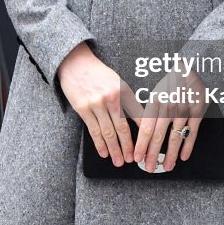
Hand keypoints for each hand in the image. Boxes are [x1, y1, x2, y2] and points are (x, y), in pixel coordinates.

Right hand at [57, 43, 142, 166]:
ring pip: (108, 132)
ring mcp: (97, 104)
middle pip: (122, 128)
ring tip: (119, 161)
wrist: (76, 63)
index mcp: (124, 90)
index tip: (147, 146)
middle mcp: (112, 97)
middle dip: (128, 146)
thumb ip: (126, 99)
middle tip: (132, 160)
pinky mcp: (83, 108)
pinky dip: (99, 143)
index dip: (143, 133)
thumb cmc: (98, 73)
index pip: (138, 115)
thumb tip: (138, 120)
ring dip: (114, 149)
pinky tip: (104, 152)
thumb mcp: (117, 81)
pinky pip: (93, 130)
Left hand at [134, 62, 206, 172]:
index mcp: (155, 102)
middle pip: (158, 136)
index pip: (146, 128)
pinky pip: (192, 133)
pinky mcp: (197, 112)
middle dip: (152, 154)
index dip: (141, 145)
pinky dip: (188, 146)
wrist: (192, 67)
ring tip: (166, 167)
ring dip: (169, 155)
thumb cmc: (171, 81)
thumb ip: (150, 111)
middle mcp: (168, 107)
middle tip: (149, 168)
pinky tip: (183, 157)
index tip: (137, 158)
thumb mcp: (156, 92)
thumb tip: (141, 131)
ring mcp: (183, 111)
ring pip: (175, 137)